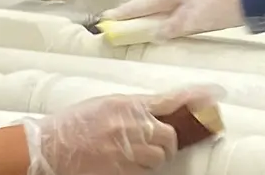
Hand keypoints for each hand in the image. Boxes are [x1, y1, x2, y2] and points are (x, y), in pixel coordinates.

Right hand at [22, 88, 218, 174]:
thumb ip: (132, 107)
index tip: (215, 96)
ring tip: (135, 156)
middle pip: (169, 135)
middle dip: (167, 142)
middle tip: (158, 145)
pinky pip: (143, 172)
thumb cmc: (73, 125)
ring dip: (153, 158)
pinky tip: (124, 164)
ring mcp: (127, 149)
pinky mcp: (121, 169)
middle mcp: (131, 125)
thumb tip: (154, 112)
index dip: (195, 98)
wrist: (49, 147)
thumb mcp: (104, 105)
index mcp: (127, 104)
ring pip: (159, 157)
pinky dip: (139, 169)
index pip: (169, 100)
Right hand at [100, 0, 242, 39]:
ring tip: (166, 19)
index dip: (124, 14)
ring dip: (161, 2)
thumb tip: (154, 32)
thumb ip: (169, 28)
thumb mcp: (189, 23)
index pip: (140, 5)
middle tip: (144, 20)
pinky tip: (183, 12)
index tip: (106, 18)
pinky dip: (174, 2)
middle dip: (145, 4)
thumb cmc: (215, 9)